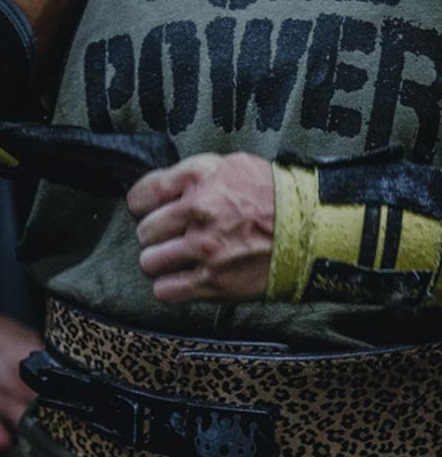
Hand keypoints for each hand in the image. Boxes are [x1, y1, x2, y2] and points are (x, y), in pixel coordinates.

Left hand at [127, 152, 273, 304]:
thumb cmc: (271, 196)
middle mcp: (199, 212)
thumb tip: (154, 192)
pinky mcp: (214, 282)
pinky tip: (184, 279)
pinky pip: (166, 291)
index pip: (142, 195)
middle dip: (156, 236)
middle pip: (144, 232)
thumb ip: (188, 175)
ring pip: (150, 263)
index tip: (152, 211)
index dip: (144, 205)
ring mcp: (205, 249)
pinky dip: (170, 287)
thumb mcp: (229, 165)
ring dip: (161, 263)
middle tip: (174, 236)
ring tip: (179, 259)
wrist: (313, 228)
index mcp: (200, 179)